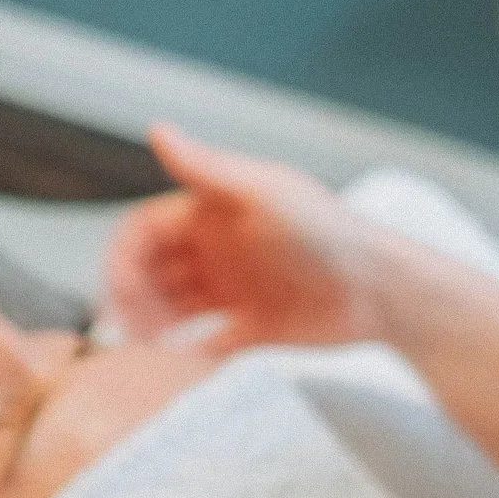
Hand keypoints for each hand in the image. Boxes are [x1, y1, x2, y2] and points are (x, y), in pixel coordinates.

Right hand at [102, 125, 393, 355]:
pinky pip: (208, 344)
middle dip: (132, 297)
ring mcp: (236, 290)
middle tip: (125, 329)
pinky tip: (175, 367)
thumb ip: (207, 169)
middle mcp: (219, 250)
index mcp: (214, 213)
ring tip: (144, 350)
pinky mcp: (256, 328)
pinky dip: (187, 355)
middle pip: (153, 271)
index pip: (146, 231)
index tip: (116, 291)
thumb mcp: (263, 194)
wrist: (382, 290)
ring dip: (153, 326)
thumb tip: (157, 130)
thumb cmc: (327, 232)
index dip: (124, 258)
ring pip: (174, 308)